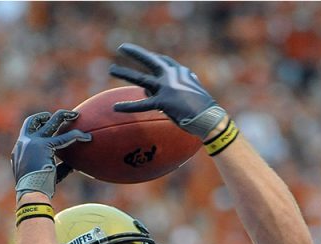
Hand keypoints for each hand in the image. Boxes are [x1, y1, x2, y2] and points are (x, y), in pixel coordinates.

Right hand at [11, 110, 90, 200]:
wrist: (31, 192)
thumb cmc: (39, 188)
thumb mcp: (46, 174)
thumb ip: (59, 166)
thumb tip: (74, 165)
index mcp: (20, 149)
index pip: (26, 132)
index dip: (37, 125)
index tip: (46, 123)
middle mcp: (24, 142)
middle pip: (33, 121)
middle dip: (47, 116)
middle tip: (60, 116)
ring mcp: (33, 142)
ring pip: (50, 122)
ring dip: (63, 116)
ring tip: (75, 116)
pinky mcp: (44, 145)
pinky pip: (63, 138)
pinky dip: (76, 136)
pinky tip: (86, 137)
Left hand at [108, 43, 226, 138]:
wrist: (209, 117)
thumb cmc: (203, 107)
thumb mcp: (194, 90)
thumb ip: (184, 83)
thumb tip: (186, 81)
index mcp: (180, 72)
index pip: (163, 61)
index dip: (153, 58)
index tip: (144, 55)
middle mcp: (172, 76)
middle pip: (150, 60)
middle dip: (135, 53)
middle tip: (122, 48)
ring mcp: (166, 88)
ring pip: (140, 78)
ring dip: (124, 73)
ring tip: (111, 69)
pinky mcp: (163, 102)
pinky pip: (142, 105)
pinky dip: (128, 106)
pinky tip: (116, 107)